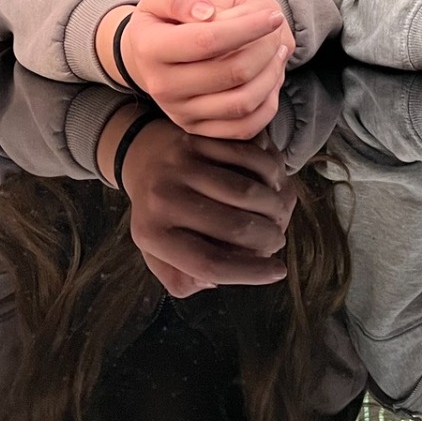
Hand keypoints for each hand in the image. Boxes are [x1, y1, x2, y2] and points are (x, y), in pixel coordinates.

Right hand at [103, 0, 292, 139]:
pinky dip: (267, 104)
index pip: (207, 40)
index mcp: (152, 49)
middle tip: (277, 30)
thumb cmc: (159, 22)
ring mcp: (180, 112)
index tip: (273, 15)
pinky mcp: (196, 128)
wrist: (143, 59)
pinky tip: (270, 78)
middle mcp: (163, 86)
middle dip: (265, 49)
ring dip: (271, 76)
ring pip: (242, 104)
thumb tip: (207, 12)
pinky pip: (243, 128)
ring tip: (278, 51)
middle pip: (231, 73)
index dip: (247, 28)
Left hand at [119, 119, 294, 297]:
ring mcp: (180, 165)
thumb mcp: (158, 254)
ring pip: (246, 191)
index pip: (209, 263)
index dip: (251, 272)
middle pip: (235, 227)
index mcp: (153, 235)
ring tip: (278, 214)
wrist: (143, 155)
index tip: (278, 272)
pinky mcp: (197, 139)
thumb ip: (182, 279)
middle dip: (269, 238)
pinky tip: (273, 182)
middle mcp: (162, 199)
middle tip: (278, 240)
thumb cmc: (160, 213)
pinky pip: (247, 157)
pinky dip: (269, 172)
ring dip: (275, 207)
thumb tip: (214, 281)